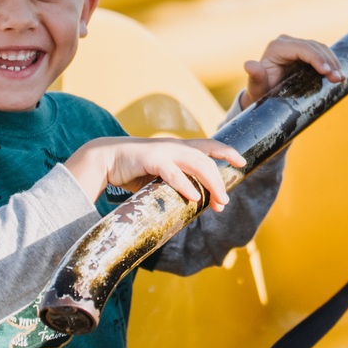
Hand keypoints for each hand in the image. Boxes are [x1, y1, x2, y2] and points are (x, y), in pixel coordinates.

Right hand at [64, 136, 245, 211]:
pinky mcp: (150, 158)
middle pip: (207, 159)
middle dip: (220, 180)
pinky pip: (172, 172)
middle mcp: (174, 146)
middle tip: (225, 202)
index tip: (242, 162)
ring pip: (196, 164)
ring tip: (218, 201)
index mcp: (178, 148)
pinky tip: (194, 197)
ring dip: (210, 184)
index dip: (226, 152)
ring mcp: (163, 151)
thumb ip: (176, 182)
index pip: (208, 146)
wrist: (105, 160)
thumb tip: (193, 199)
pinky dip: (185, 184)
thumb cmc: (133, 170)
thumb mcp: (159, 176)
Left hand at [243, 34, 343, 103]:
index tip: (327, 72)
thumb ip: (255, 77)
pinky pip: (322, 54)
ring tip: (341, 78)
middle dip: (328, 62)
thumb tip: (249, 65)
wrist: (264, 95)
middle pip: (314, 47)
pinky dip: (332, 64)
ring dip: (333, 63)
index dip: (316, 58)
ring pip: (321, 49)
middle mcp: (286, 43)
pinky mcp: (305, 53)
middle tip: (338, 79)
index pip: (301, 48)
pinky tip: (339, 74)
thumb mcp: (256, 87)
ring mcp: (297, 47)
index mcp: (276, 47)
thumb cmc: (259, 92)